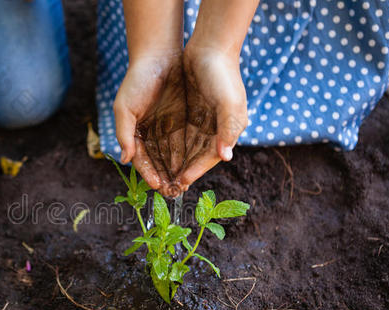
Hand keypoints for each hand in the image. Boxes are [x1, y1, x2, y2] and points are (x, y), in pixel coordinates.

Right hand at [113, 52, 187, 195]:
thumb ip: (124, 134)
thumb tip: (125, 159)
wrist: (160, 55)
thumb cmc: (138, 80)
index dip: (148, 173)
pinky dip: (188, 155)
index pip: (142, 159)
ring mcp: (167, 127)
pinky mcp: (182, 120)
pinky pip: (186, 142)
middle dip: (164, 177)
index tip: (156, 185)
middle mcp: (150, 133)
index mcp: (135, 132)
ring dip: (177, 170)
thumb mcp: (125, 107)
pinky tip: (193, 167)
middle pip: (158, 161)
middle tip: (171, 192)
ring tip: (183, 185)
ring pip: (172, 154)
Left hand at [176, 45, 247, 188]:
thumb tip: (226, 156)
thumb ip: (228, 129)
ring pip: (188, 147)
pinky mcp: (192, 112)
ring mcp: (204, 120)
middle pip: (198, 155)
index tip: (181, 180)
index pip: (210, 157)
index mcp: (229, 129)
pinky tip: (160, 153)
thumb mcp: (229, 102)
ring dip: (177, 160)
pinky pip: (180, 134)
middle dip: (185, 169)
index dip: (196, 169)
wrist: (211, 46)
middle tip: (169, 185)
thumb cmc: (222, 74)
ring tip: (163, 173)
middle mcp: (217, 128)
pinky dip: (172, 144)